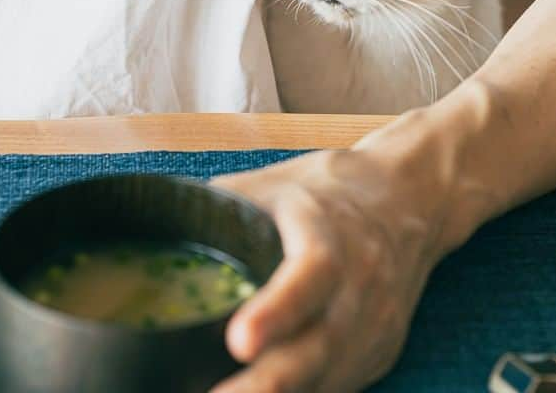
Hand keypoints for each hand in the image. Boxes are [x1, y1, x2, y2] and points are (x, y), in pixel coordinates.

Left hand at [209, 139, 447, 392]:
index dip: (277, 310)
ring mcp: (375, 325)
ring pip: (329, 379)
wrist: (408, 200)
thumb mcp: (272, 183)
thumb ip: (218, 209)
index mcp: (330, 232)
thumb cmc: (327, 190)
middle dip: (269, 385)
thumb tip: (148, 230)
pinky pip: (336, 388)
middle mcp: (360, 284)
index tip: (239, 340)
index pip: (311, 273)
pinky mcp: (379, 353)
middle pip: (320, 347)